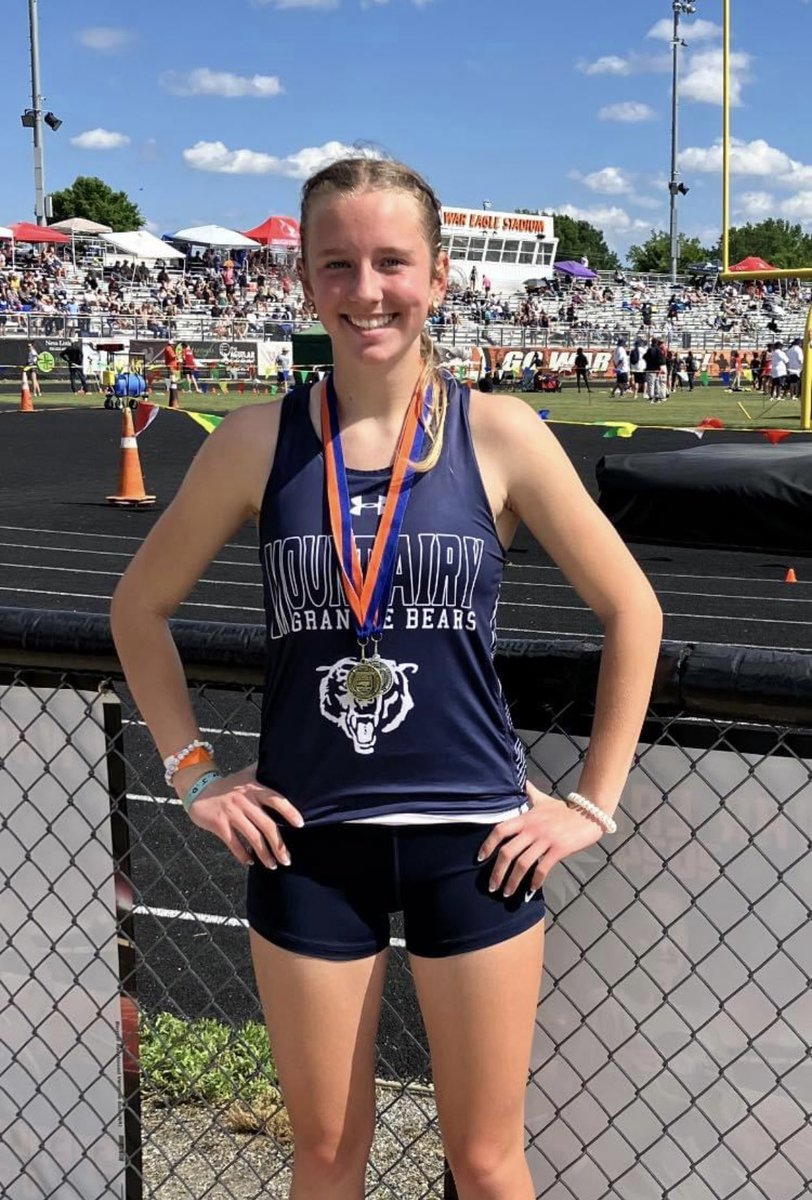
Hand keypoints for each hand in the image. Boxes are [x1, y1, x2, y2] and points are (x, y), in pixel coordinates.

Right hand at [186, 763, 302, 868]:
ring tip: (272, 865)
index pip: (276, 800)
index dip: (289, 811)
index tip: (300, 824)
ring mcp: (232, 813)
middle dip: (279, 845)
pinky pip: (234, 844)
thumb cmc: (227, 785)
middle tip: (287, 859)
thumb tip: (281, 760)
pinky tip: (251, 862)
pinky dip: (243, 855)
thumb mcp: (246, 774)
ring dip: (264, 854)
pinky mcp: (219, 824)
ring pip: (252, 837)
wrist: (198, 789)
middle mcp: (245, 801)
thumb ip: (263, 770)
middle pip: (267, 825)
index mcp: (254, 789)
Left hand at [478, 781, 603, 897]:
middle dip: (497, 872)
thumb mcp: (544, 800)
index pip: (500, 830)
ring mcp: (545, 839)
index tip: (480, 859)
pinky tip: (532, 889)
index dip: (487, 845)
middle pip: (507, 852)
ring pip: (523, 863)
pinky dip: (535, 881)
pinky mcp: (559, 849)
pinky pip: (543, 868)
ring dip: (513, 881)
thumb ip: (530, 793)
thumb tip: (522, 782)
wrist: (589, 813)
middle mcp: (532, 828)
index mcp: (526, 818)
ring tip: (508, 893)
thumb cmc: (564, 809)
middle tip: (492, 887)